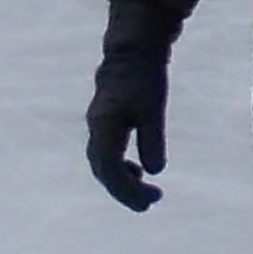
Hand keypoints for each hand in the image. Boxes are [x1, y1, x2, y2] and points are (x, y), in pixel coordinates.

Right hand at [86, 0, 179, 211]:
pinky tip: (138, 172)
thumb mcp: (154, 108)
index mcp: (104, 125)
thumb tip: (156, 171)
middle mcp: (96, 127)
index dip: (125, 190)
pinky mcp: (106, 121)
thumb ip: (152, 139)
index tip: (148, 201)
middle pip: (103, 170)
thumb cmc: (144, 76)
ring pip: (103, 163)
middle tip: (150, 204)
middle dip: (124, 191)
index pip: (108, 168)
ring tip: (147, 193)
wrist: (133, 49)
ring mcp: (98, 124)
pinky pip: (107, 153)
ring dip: (122, 181)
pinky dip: (120, 167)